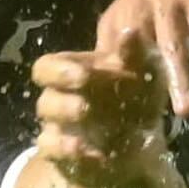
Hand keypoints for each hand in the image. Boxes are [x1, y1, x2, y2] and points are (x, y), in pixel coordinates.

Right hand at [33, 38, 174, 178]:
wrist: (141, 145)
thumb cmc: (136, 99)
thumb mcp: (144, 74)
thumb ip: (137, 54)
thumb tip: (129, 31)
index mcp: (74, 73)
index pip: (48, 67)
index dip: (60, 70)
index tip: (84, 74)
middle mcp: (60, 99)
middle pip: (44, 92)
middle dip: (60, 84)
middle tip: (84, 90)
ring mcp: (59, 129)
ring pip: (47, 120)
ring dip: (67, 113)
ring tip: (87, 111)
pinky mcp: (63, 156)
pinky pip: (53, 151)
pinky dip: (70, 150)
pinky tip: (96, 152)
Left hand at [92, 0, 188, 118]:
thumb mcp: (125, 18)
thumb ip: (118, 52)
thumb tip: (110, 97)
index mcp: (118, 25)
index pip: (111, 66)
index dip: (112, 94)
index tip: (114, 126)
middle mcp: (138, 16)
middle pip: (137, 59)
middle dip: (139, 92)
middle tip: (143, 126)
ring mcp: (168, 6)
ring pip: (172, 46)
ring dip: (179, 78)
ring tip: (187, 110)